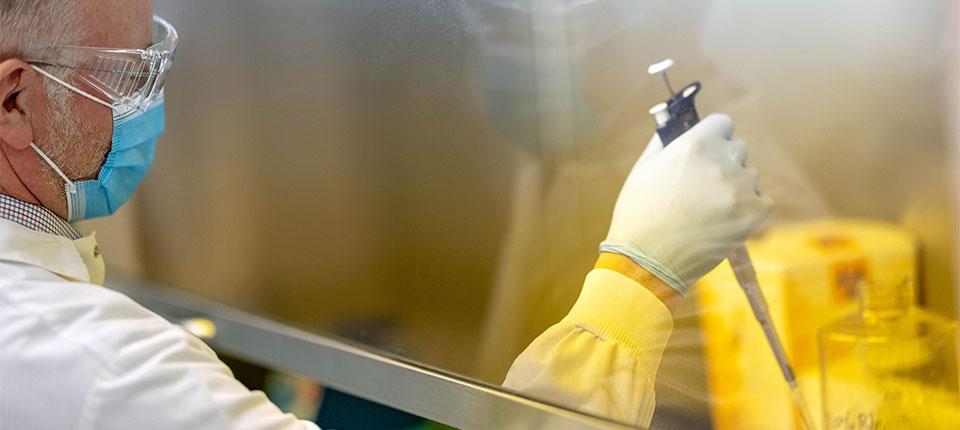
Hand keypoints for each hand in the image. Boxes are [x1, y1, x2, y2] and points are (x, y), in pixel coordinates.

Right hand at [599, 113, 773, 296]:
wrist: (647, 260)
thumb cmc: (640, 214)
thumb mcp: (644, 168)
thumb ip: (664, 141)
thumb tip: (675, 123)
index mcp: (694, 145)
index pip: (723, 123)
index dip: (714, 136)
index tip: (708, 150)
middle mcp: (721, 162)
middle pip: (739, 149)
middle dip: (725, 162)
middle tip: (703, 186)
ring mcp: (739, 189)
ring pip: (750, 176)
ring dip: (736, 187)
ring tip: (709, 209)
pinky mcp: (752, 215)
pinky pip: (762, 201)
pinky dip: (748, 209)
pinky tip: (724, 220)